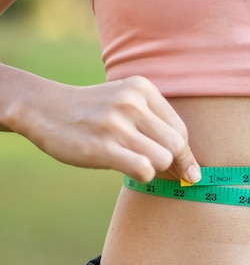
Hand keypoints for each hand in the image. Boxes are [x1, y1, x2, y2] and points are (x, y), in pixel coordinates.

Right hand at [12, 75, 200, 182]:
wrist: (43, 109)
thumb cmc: (93, 113)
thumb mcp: (126, 103)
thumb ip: (156, 125)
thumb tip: (190, 168)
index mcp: (142, 89)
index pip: (180, 129)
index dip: (186, 154)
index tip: (187, 170)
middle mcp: (132, 103)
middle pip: (176, 145)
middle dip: (176, 164)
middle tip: (170, 175)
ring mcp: (116, 124)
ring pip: (163, 158)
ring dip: (156, 169)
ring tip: (138, 164)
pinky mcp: (103, 146)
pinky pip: (144, 169)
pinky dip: (143, 176)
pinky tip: (128, 169)